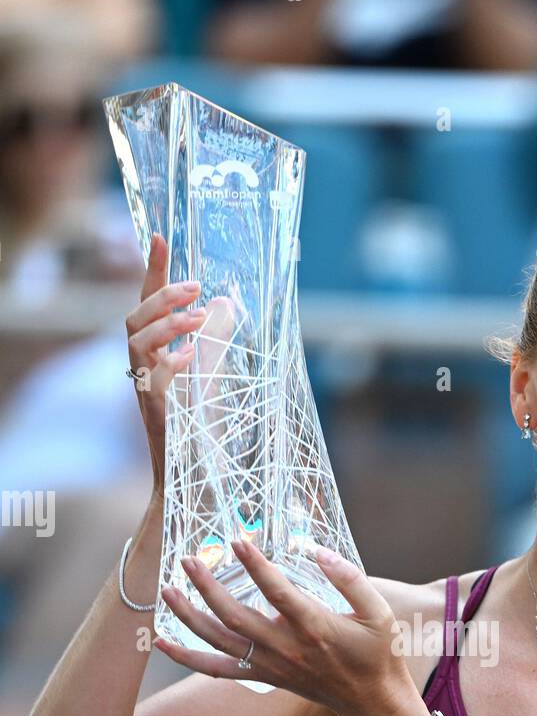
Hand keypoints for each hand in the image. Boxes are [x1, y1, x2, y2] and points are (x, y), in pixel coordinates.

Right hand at [124, 233, 207, 491]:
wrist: (195, 481)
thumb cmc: (202, 433)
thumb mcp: (213, 377)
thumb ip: (215, 341)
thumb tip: (224, 302)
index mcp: (156, 356)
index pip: (148, 305)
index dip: (152, 269)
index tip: (159, 235)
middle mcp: (144, 369)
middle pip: (133, 317)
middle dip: (162, 296)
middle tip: (196, 286)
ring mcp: (146, 391)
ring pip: (136, 341)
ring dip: (168, 324)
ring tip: (199, 318)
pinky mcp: (156, 414)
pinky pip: (152, 380)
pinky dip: (170, 363)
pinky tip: (191, 357)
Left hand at [154, 542, 423, 715]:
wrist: (371, 701)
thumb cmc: (378, 653)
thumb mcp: (378, 612)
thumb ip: (350, 579)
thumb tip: (317, 551)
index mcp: (315, 628)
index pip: (278, 592)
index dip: (256, 565)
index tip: (239, 540)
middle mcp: (287, 648)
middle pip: (235, 615)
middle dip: (207, 586)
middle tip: (189, 558)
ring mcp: (271, 665)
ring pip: (219, 641)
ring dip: (188, 616)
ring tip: (166, 589)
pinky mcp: (263, 676)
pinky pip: (217, 668)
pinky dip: (188, 657)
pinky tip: (161, 641)